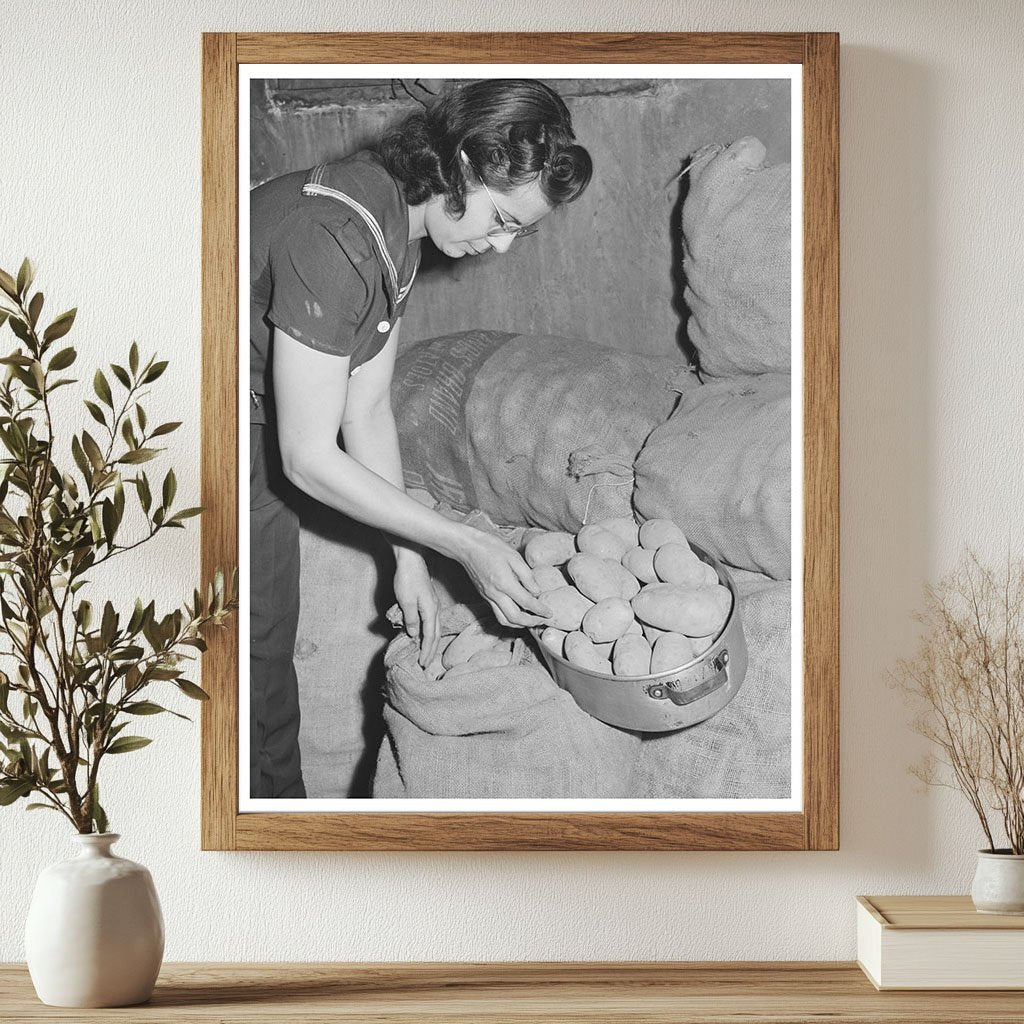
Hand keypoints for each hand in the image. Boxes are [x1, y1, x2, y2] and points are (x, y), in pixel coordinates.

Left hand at [392, 549, 439, 667]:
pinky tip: (423, 634)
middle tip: (426, 663)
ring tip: (426, 652)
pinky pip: (431, 620)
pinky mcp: (428, 599)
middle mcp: (435, 608)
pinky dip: (429, 631)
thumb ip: (410, 619)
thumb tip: (414, 634)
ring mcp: (433, 603)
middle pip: (436, 634)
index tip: (423, 663)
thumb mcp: (405, 601)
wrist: (411, 558)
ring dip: (431, 641)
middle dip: (431, 650)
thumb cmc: (407, 578)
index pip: (430, 636)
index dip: (426, 650)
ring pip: (434, 627)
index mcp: (430, 610)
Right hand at [454, 527, 551, 628]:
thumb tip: (537, 591)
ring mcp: (488, 597)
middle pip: (515, 618)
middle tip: (543, 620)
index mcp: (504, 583)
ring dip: (519, 624)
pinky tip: (518, 613)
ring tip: (531, 620)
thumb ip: (527, 576)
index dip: (540, 610)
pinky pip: (498, 614)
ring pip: (504, 620)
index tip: (550, 613)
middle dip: (531, 622)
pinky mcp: (484, 597)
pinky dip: (510, 618)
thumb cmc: (491, 547)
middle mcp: (495, 594)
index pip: (526, 602)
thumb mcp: (514, 556)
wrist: (467, 547)